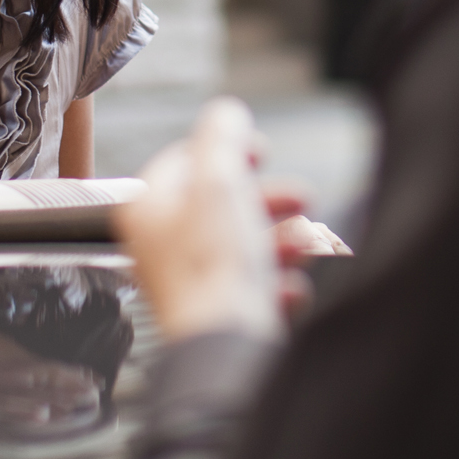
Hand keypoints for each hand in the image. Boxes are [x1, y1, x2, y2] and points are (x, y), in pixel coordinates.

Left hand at [116, 98, 282, 342]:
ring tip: (308, 246)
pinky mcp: (218, 315)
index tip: (261, 150)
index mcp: (149, 210)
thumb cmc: (214, 268)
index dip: (227, 149)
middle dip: (269, 199)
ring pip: (243, 246)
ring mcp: (189, 283)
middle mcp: (161, 246)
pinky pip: (255, 289)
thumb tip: (225, 112)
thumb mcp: (219, 180)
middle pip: (221, 204)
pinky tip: (290, 290)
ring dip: (282, 241)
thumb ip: (222, 136)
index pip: (184, 161)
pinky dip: (278, 285)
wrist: (227, 346)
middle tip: (302, 198)